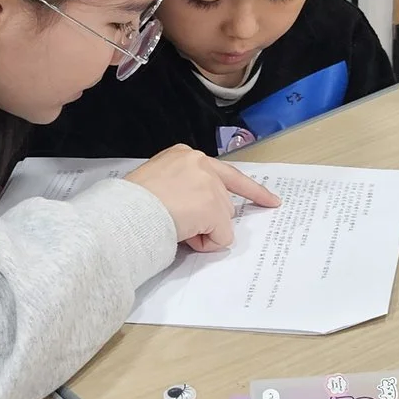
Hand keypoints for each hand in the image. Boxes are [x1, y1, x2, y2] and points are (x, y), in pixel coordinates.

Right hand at [122, 145, 280, 251]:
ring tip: (174, 226)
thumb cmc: (131, 202)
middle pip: (223, 201)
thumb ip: (181, 185)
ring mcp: (210, 185)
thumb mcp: (157, 180)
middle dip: (210, 218)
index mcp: (184, 155)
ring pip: (223, 220)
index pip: (225, 172)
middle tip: (179, 223)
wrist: (126, 212)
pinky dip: (206, 243)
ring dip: (203, 230)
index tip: (272, 200)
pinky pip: (222, 236)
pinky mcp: (214, 208)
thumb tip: (195, 209)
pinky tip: (183, 234)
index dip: (251, 190)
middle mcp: (201, 164)